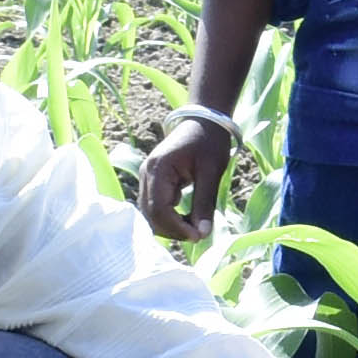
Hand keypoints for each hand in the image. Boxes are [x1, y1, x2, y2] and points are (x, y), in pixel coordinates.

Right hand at [135, 118, 229, 241]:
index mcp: (158, 169)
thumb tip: (203, 234)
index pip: (159, 210)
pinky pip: (155, 207)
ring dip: (171, 226)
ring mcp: (146, 178)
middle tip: (199, 234)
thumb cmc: (209, 142)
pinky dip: (170, 218)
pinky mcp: (152, 182)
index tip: (198, 236)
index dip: (177, 228)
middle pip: (150, 216)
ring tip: (195, 227)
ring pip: (151, 214)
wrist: (204, 121)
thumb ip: (205, 203)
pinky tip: (189, 218)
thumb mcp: (211, 172)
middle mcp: (146, 174)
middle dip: (173, 230)